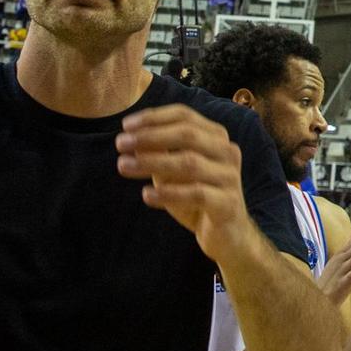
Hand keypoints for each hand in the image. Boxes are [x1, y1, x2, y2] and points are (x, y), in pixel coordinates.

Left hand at [115, 106, 253, 265]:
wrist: (227, 234)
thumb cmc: (198, 197)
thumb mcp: (175, 172)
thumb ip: (160, 154)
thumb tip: (131, 139)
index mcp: (216, 137)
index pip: (185, 116)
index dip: (154, 117)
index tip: (126, 125)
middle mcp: (227, 151)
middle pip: (188, 134)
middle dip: (151, 136)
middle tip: (120, 143)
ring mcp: (230, 177)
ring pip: (189, 162)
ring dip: (153, 162)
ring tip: (123, 166)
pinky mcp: (228, 203)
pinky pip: (196, 194)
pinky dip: (168, 193)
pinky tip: (146, 195)